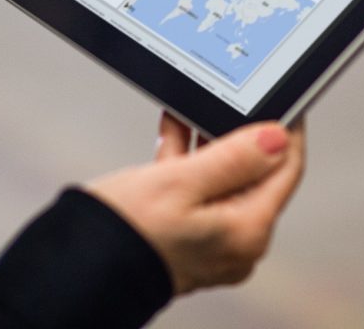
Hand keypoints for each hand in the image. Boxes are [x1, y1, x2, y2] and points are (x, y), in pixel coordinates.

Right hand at [86, 112, 306, 294]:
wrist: (77, 267)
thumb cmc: (127, 231)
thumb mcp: (181, 181)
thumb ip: (233, 157)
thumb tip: (277, 138)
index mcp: (247, 232)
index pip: (285, 169)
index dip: (286, 130)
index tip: (281, 98)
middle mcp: (236, 243)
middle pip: (254, 174)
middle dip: (237, 132)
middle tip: (227, 97)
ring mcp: (212, 243)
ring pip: (222, 180)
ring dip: (207, 143)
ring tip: (192, 107)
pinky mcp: (187, 239)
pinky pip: (199, 193)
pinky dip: (188, 163)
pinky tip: (174, 131)